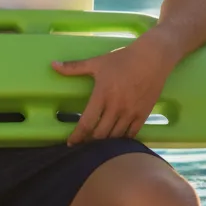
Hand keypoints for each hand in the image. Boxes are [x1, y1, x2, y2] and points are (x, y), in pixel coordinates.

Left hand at [51, 38, 172, 145]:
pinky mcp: (143, 115)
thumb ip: (74, 67)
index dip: (77, 136)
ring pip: (116, 137)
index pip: (87, 122)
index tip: (70, 143)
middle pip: (101, 135)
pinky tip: (116, 142)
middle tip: (83, 145)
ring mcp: (131, 112)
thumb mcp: (97, 62)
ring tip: (97, 146)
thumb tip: (53, 65)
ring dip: (105, 144)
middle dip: (90, 142)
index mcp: (102, 95)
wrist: (152, 58)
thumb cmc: (122, 59)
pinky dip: (122, 141)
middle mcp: (116, 107)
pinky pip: (132, 135)